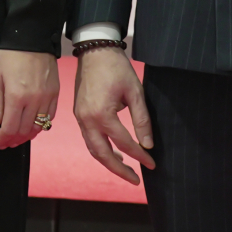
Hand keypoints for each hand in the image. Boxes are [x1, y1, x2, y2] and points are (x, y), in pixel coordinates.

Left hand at [0, 49, 57, 150]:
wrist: (31, 38)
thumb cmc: (10, 56)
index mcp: (16, 96)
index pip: (10, 128)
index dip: (1, 140)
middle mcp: (34, 99)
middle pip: (24, 131)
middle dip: (12, 140)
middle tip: (3, 142)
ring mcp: (47, 97)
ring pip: (39, 127)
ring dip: (26, 136)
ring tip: (16, 138)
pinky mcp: (55, 94)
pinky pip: (50, 117)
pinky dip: (40, 126)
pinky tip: (31, 126)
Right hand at [73, 45, 155, 183]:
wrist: (94, 51)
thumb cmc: (116, 68)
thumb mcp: (135, 92)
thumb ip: (141, 120)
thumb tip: (147, 143)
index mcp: (101, 115)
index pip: (124, 143)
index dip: (140, 156)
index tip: (152, 163)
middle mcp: (87, 120)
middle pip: (102, 154)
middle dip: (119, 170)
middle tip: (135, 180)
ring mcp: (80, 118)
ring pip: (93, 149)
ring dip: (108, 162)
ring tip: (126, 169)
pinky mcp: (79, 114)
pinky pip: (88, 139)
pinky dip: (100, 149)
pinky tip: (113, 151)